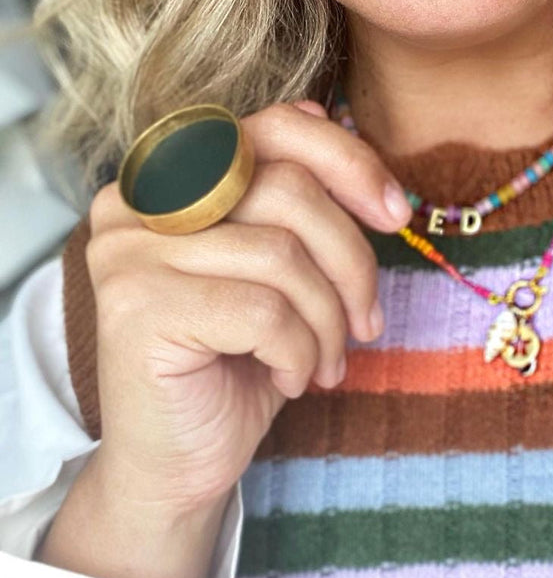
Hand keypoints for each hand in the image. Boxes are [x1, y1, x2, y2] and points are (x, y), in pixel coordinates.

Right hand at [83, 99, 411, 516]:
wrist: (178, 465)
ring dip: (328, 322)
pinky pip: (264, 313)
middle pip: (288, 192)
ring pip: (284, 258)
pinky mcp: (138, 308)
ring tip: (324, 361)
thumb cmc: (234, 365)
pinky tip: (290, 381)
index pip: (270, 129)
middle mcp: (137, 203)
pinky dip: (299, 353)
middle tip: (366, 323)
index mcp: (169, 180)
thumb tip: (325, 113)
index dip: (349, 161)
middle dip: (352, 263)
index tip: (397, 213)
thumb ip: (286, 199)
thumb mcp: (274, 273)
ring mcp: (130, 253)